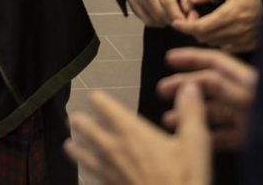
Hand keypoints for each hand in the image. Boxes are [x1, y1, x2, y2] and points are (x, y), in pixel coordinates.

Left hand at [66, 83, 210, 184]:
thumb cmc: (184, 178)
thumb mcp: (195, 142)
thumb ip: (190, 112)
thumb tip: (190, 86)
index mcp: (131, 132)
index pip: (104, 107)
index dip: (98, 100)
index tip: (94, 97)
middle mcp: (115, 149)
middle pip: (88, 131)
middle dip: (80, 123)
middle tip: (74, 120)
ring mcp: (111, 172)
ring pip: (85, 157)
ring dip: (76, 150)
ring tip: (68, 146)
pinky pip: (94, 179)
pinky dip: (88, 175)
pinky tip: (87, 176)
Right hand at [128, 0, 196, 26]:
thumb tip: (188, 11)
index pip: (167, 1)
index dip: (177, 15)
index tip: (187, 23)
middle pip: (159, 11)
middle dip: (173, 20)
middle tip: (183, 21)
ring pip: (152, 18)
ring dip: (165, 22)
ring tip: (173, 15)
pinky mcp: (131, 1)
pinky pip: (146, 20)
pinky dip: (157, 23)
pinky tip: (163, 16)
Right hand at [159, 48, 256, 151]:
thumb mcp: (251, 97)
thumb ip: (227, 87)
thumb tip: (201, 79)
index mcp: (247, 79)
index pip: (216, 62)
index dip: (192, 58)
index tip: (171, 58)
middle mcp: (245, 94)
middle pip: (210, 87)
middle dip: (185, 87)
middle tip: (163, 90)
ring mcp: (248, 115)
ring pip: (214, 112)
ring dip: (191, 114)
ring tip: (170, 119)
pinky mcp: (252, 136)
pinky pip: (225, 135)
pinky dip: (208, 136)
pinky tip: (195, 138)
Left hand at [172, 0, 262, 52]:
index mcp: (231, 15)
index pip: (201, 28)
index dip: (185, 26)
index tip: (176, 22)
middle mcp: (237, 31)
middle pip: (204, 38)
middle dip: (194, 29)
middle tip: (194, 17)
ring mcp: (244, 41)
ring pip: (213, 44)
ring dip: (205, 35)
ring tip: (207, 22)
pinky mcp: (249, 46)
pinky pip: (226, 48)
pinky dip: (218, 41)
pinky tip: (220, 30)